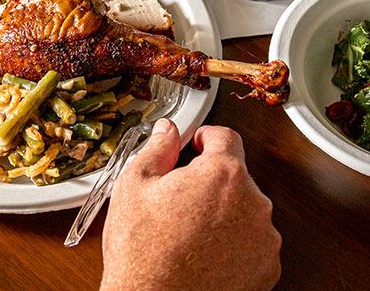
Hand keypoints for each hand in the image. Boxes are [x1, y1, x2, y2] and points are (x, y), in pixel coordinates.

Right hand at [100, 122, 280, 290]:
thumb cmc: (143, 251)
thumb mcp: (136, 184)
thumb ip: (158, 148)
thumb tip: (167, 131)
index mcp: (223, 175)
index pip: (225, 137)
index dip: (205, 136)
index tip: (196, 144)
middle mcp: (253, 204)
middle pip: (234, 175)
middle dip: (208, 179)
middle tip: (178, 196)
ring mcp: (263, 241)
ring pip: (243, 208)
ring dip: (221, 210)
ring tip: (187, 229)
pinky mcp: (266, 270)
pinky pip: (250, 241)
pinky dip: (231, 241)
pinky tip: (201, 251)